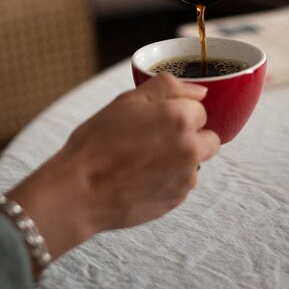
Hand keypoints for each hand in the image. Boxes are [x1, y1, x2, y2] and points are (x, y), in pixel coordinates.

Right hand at [8, 74, 219, 259]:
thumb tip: (200, 92)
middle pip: (209, 137)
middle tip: (157, 136)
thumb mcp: (128, 100)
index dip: (177, 110)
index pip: (200, 108)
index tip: (156, 117)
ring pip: (195, 161)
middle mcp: (191, 149)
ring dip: (180, 157)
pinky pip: (182, 182)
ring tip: (144, 158)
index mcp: (180, 118)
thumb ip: (168, 87)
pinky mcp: (176, 201)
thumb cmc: (98, 142)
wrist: (80, 190)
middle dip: (190, 135)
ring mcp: (185, 178)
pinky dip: (168, 178)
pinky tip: (141, 176)